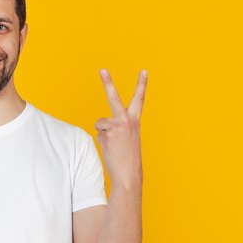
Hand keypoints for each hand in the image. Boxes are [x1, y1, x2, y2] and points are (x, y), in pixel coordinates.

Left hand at [94, 69, 147, 190]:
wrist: (128, 173)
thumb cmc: (127, 156)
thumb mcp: (127, 137)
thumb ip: (117, 126)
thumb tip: (102, 126)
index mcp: (135, 121)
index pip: (139, 100)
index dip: (142, 84)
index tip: (144, 71)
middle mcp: (127, 121)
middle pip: (114, 98)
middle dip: (108, 83)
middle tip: (102, 69)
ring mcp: (116, 126)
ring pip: (100, 122)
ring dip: (103, 132)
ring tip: (113, 144)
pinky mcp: (106, 134)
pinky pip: (98, 132)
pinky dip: (101, 139)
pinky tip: (109, 148)